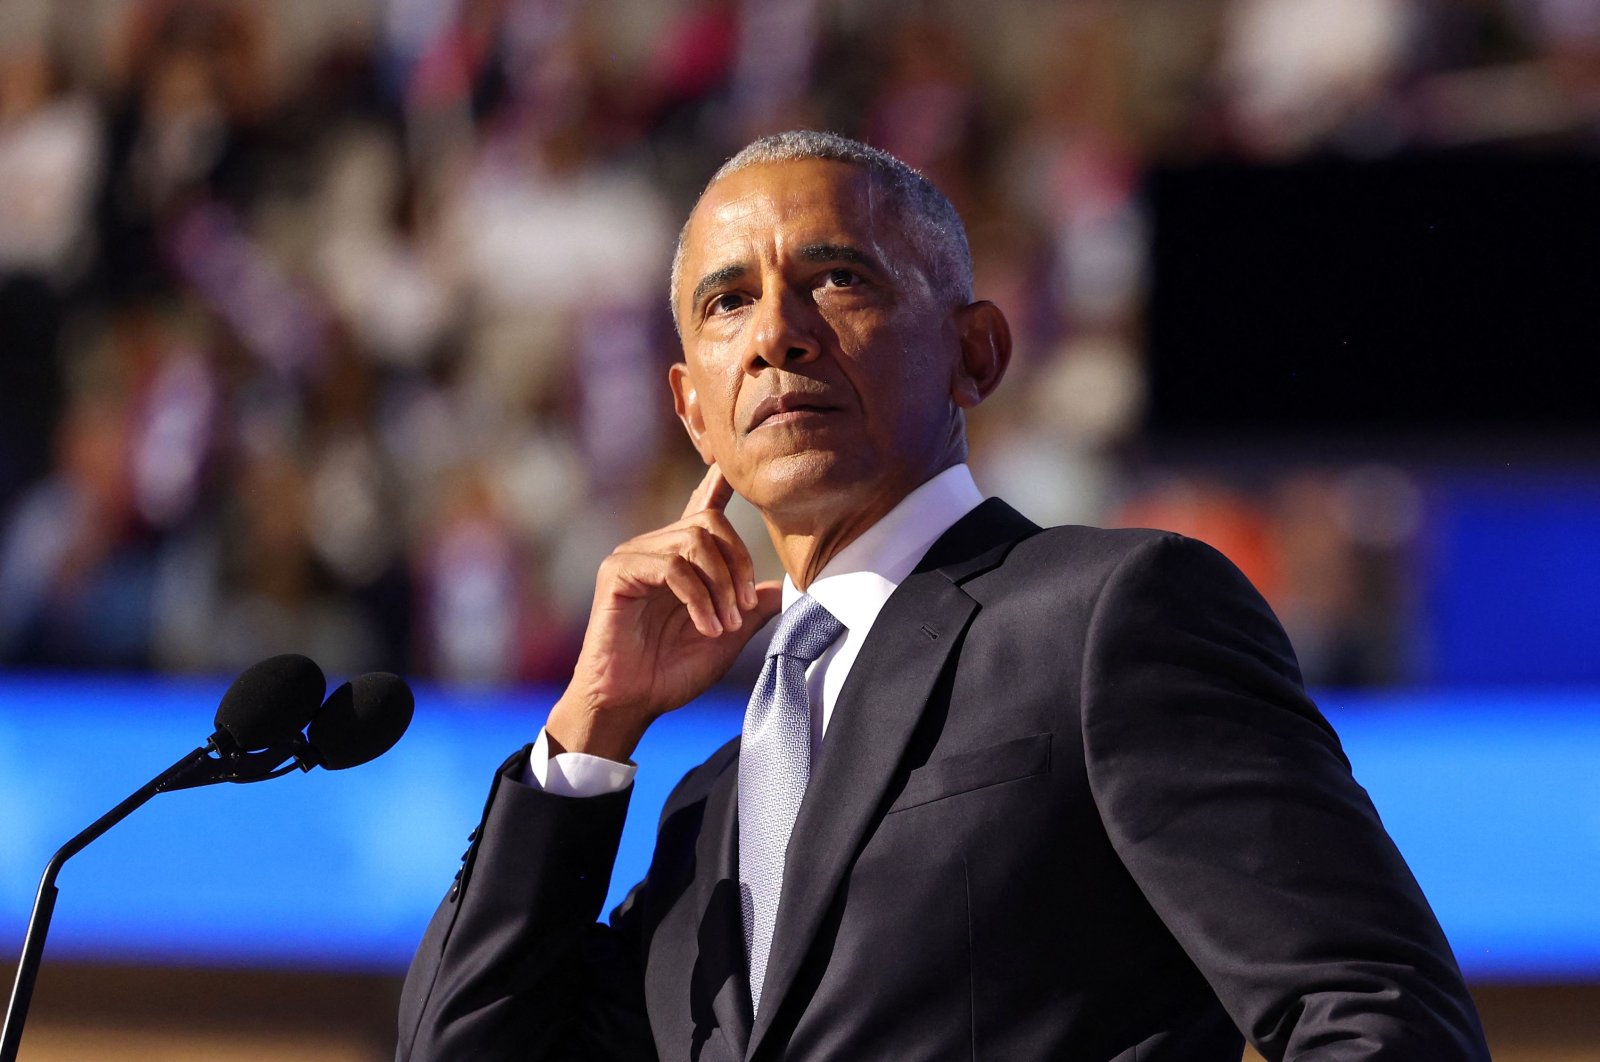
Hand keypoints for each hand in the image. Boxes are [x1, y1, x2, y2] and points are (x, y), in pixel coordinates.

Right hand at [545, 464, 782, 761]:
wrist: (630, 704)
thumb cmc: (670, 673)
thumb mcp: (727, 637)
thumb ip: (752, 609)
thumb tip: (783, 587)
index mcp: (680, 561)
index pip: (701, 509)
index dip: (719, 484)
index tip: (733, 466)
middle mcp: (655, 550)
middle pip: (710, 523)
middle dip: (739, 564)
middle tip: (744, 608)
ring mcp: (634, 557)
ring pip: (694, 542)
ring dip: (721, 586)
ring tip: (725, 625)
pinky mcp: (617, 572)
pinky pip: (672, 566)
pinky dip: (698, 597)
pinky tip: (707, 627)